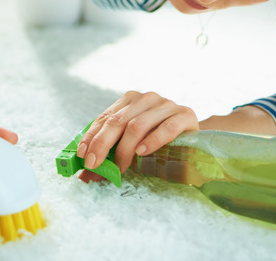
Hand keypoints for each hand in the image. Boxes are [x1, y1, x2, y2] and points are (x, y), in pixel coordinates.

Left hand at [76, 91, 198, 180]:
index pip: (105, 118)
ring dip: (125, 150)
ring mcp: (167, 104)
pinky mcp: (185, 115)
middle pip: (118, 121)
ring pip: (138, 125)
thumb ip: (110, 155)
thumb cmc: (157, 141)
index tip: (82, 155)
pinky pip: (166, 127)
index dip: (92, 136)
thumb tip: (85, 176)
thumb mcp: (131, 144)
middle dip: (102, 145)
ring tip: (120, 168)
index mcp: (130, 100)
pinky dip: (152, 141)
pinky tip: (142, 152)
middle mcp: (147, 98)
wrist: (193, 138)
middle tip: (94, 165)